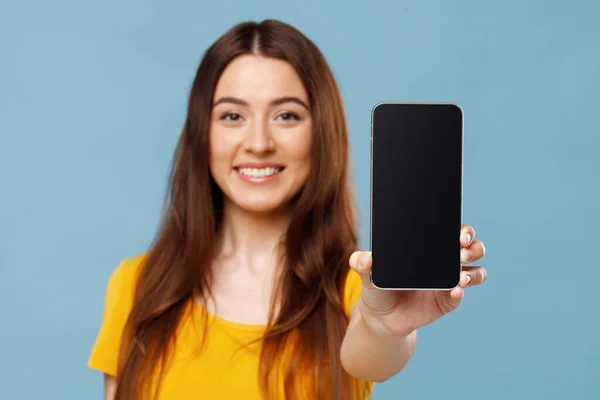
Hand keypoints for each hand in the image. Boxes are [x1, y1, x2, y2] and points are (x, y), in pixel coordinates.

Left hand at [349, 224, 485, 337]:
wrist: (380, 316)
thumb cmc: (378, 285)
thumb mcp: (367, 272)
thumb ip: (362, 263)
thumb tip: (365, 258)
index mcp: (430, 247)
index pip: (454, 231)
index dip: (464, 229)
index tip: (460, 232)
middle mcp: (444, 261)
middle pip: (473, 248)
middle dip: (473, 247)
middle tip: (461, 250)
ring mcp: (448, 282)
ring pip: (475, 272)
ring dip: (473, 273)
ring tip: (460, 276)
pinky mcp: (446, 302)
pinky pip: (459, 296)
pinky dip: (459, 293)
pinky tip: (453, 291)